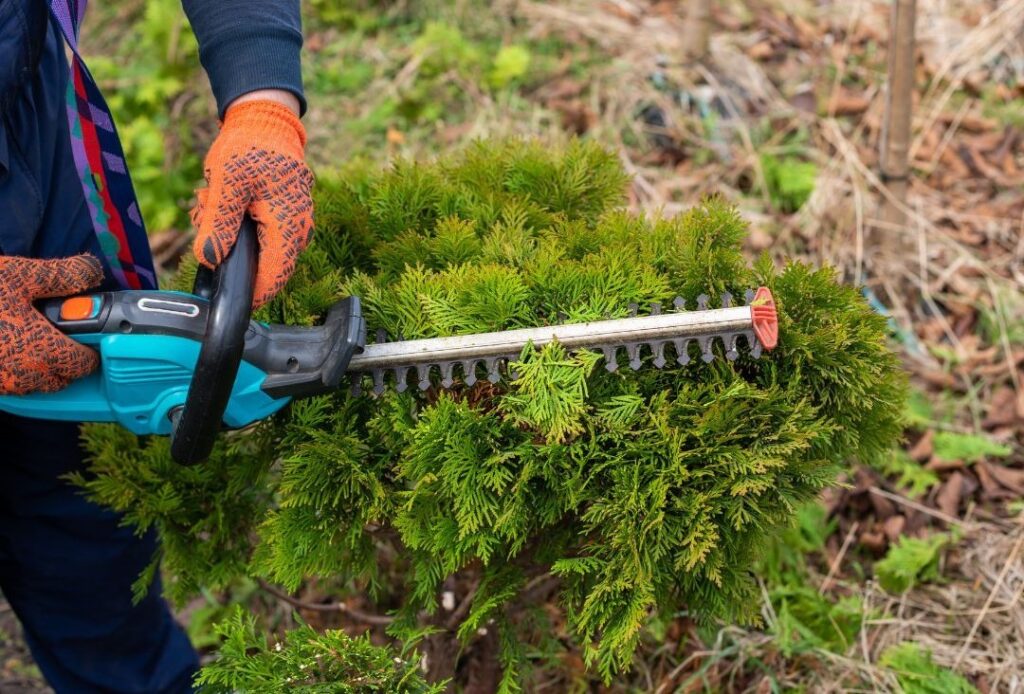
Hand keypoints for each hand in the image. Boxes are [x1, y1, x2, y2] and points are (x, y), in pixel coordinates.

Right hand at [0, 255, 103, 394]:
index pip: (84, 363)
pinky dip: (17, 370)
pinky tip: (8, 344)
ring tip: (32, 337)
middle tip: (58, 331)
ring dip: (42, 367)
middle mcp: (25, 375)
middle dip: (66, 357)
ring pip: (36, 384)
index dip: (90, 346)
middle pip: (62, 378)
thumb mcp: (21, 275)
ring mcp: (3, 383)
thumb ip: (64, 276)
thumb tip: (91, 272)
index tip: (87, 331)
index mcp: (43, 351)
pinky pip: (11, 384)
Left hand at [191, 97, 313, 308]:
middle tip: (204, 221)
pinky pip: (264, 237)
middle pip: (267, 266)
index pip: (275, 275)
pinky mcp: (286, 217)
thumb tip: (209, 259)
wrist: (265, 120)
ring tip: (207, 203)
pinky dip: (239, 228)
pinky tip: (218, 203)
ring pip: (262, 252)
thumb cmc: (249, 146)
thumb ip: (218, 223)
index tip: (229, 302)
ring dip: (231, 238)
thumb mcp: (226, 182)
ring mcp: (295, 224)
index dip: (254, 294)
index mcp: (288, 224)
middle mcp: (298, 229)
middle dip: (232, 257)